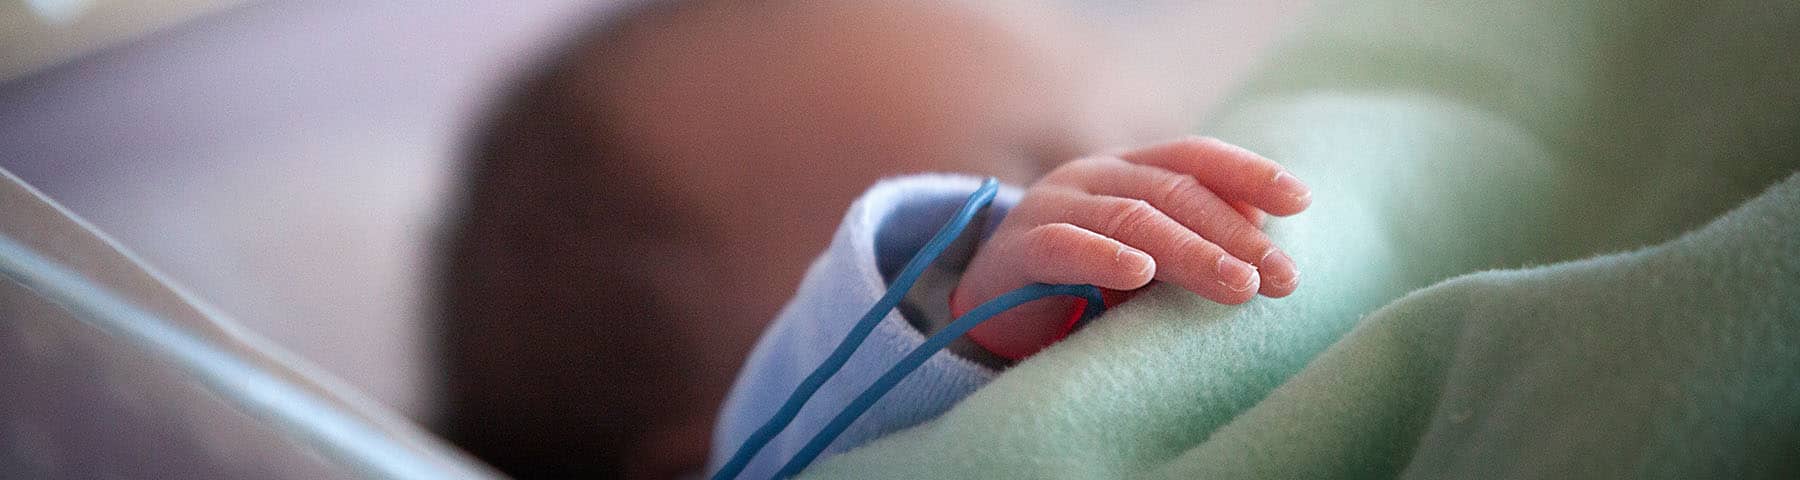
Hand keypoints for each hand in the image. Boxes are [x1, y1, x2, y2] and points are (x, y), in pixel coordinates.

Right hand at [953, 137, 1311, 359]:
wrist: (990, 306)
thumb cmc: (1083, 283)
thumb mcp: (1145, 256)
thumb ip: (1192, 239)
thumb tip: (1263, 238)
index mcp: (1128, 170)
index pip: (1194, 157)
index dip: (1248, 173)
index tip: (1300, 201)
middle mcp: (1093, 176)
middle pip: (1173, 192)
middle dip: (1234, 234)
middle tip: (1280, 276)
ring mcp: (1052, 207)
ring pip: (1131, 219)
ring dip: (1191, 252)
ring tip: (1238, 286)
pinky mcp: (1018, 249)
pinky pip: (1064, 247)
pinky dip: (1104, 257)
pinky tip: (1140, 273)